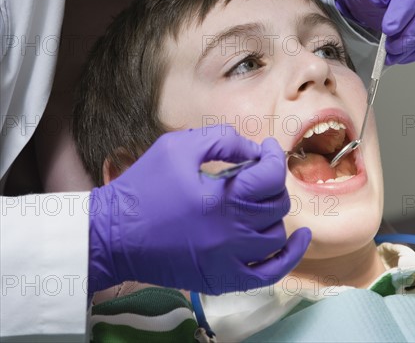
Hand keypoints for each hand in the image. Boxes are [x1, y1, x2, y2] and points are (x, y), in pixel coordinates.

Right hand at [88, 126, 310, 294]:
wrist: (112, 235)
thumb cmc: (143, 186)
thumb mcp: (178, 147)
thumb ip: (221, 140)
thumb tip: (253, 149)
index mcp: (221, 199)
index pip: (270, 176)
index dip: (273, 156)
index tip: (265, 149)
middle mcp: (231, 233)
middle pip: (276, 204)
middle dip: (270, 182)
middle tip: (255, 172)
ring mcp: (228, 261)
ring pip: (275, 235)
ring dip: (271, 212)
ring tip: (256, 199)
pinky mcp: (222, 279)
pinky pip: (269, 274)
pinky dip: (288, 256)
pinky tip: (297, 239)